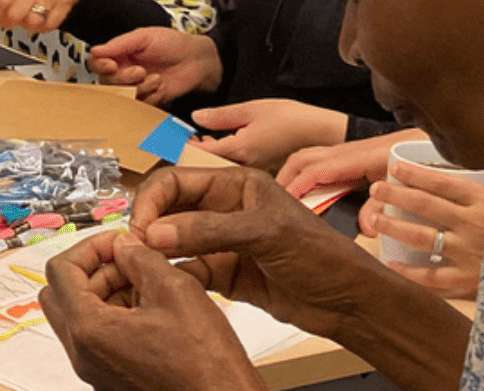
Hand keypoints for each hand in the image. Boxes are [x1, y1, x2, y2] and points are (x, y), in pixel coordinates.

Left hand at [41, 229, 266, 390]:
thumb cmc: (206, 365)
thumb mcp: (176, 290)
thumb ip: (141, 258)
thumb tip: (125, 245)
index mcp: (89, 331)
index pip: (60, 271)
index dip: (89, 246)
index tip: (116, 242)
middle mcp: (84, 356)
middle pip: (62, 294)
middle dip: (94, 269)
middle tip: (128, 261)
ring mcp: (95, 371)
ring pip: (81, 317)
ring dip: (106, 292)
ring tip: (149, 285)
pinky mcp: (111, 379)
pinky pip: (98, 339)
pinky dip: (116, 316)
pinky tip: (153, 310)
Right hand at [87, 27, 221, 103]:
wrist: (197, 60)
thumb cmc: (173, 44)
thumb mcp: (144, 37)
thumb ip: (119, 44)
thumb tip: (95, 50)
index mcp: (119, 54)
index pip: (97, 62)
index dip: (101, 66)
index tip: (111, 65)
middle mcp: (123, 71)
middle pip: (107, 82)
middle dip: (124, 78)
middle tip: (140, 71)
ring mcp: (135, 87)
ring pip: (122, 96)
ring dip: (140, 87)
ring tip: (156, 78)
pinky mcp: (147, 100)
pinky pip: (139, 105)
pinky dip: (150, 96)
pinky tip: (161, 86)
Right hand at [130, 166, 392, 339]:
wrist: (348, 302)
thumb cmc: (319, 255)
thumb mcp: (265, 233)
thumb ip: (209, 231)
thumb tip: (154, 233)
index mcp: (236, 184)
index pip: (177, 180)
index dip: (153, 200)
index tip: (139, 227)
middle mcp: (224, 209)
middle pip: (170, 210)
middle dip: (150, 226)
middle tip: (136, 249)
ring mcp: (222, 242)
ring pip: (174, 242)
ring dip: (157, 253)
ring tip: (144, 268)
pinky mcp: (224, 274)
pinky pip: (187, 271)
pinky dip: (174, 277)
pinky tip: (168, 285)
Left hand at [191, 99, 348, 173]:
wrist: (325, 135)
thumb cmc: (293, 119)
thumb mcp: (253, 109)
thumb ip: (222, 116)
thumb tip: (195, 117)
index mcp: (238, 150)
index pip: (199, 154)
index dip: (183, 147)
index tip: (172, 138)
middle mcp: (244, 168)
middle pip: (207, 166)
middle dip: (195, 154)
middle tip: (186, 139)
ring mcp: (253, 176)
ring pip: (221, 171)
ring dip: (210, 157)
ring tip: (205, 140)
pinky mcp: (263, 177)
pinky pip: (236, 172)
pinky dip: (226, 161)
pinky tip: (226, 147)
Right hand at [275, 129, 424, 196]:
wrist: (432, 144)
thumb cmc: (420, 162)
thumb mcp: (403, 186)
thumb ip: (383, 207)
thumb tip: (366, 228)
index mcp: (358, 157)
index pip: (317, 169)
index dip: (298, 184)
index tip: (284, 201)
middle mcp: (348, 151)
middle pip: (304, 158)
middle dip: (285, 177)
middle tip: (273, 201)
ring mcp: (348, 152)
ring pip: (309, 157)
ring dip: (293, 173)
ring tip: (284, 197)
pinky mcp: (351, 157)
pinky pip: (320, 161)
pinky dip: (305, 172)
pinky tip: (306, 190)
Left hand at [360, 164, 483, 299]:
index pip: (443, 182)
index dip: (415, 174)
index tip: (395, 168)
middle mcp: (472, 224)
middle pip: (425, 205)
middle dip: (395, 195)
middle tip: (377, 188)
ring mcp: (467, 252)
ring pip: (421, 237)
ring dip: (394, 226)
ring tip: (375, 219)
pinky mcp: (468, 280)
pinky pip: (431, 277)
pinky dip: (408, 271)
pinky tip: (391, 264)